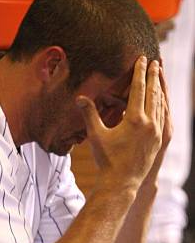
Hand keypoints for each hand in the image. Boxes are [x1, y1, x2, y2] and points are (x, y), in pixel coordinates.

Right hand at [76, 56, 164, 190]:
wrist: (121, 183)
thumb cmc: (106, 160)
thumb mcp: (96, 135)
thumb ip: (90, 114)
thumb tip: (79, 98)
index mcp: (135, 119)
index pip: (139, 89)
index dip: (139, 72)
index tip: (142, 59)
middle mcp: (150, 124)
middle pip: (154, 93)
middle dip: (154, 76)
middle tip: (155, 62)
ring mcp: (157, 132)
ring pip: (161, 104)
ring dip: (160, 89)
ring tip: (159, 78)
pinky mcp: (159, 141)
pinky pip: (163, 117)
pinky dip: (162, 105)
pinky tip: (160, 102)